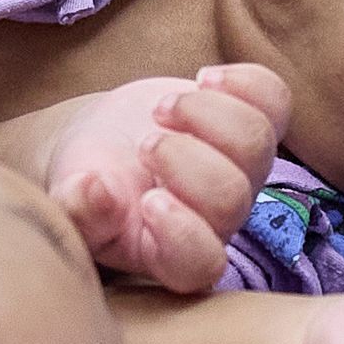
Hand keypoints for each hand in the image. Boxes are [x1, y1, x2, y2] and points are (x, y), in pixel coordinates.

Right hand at [46, 64, 289, 292]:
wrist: (105, 147)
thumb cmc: (86, 183)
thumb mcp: (67, 200)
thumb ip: (76, 208)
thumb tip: (95, 191)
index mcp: (170, 253)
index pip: (200, 263)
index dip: (183, 234)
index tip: (146, 200)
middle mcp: (216, 220)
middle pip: (231, 197)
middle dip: (184, 159)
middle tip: (144, 144)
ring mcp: (241, 172)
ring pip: (256, 142)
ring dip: (204, 114)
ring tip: (160, 110)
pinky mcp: (250, 126)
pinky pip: (276, 101)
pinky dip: (243, 81)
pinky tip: (202, 79)